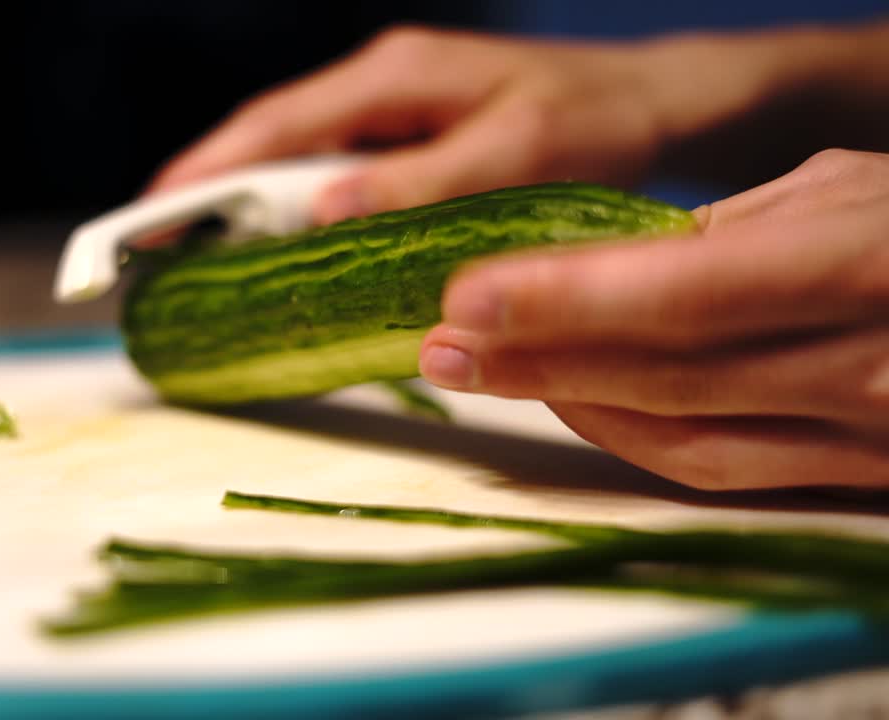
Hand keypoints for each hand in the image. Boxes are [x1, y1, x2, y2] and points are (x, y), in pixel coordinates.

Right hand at [147, 25, 856, 224]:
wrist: (654, 105)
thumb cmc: (594, 123)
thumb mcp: (513, 157)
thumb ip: (419, 183)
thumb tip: (320, 210)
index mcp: (392, 76)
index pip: (273, 124)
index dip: (204, 172)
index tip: (144, 219)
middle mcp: (379, 86)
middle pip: (269, 143)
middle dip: (207, 196)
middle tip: (152, 257)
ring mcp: (391, 113)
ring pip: (297, 162)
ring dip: (248, 212)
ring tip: (200, 266)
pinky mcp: (409, 142)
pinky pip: (334, 178)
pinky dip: (297, 217)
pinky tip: (283, 257)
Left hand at [419, 149, 888, 490]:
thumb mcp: (845, 191)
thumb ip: (727, 232)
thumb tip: (603, 264)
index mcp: (863, 266)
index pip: (685, 293)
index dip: (567, 301)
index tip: (467, 299)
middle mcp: (864, 365)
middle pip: (663, 377)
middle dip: (537, 361)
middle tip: (439, 344)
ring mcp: (862, 436)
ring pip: (678, 439)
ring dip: (564, 405)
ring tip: (478, 372)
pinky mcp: (851, 478)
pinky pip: (716, 470)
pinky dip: (627, 439)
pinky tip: (567, 404)